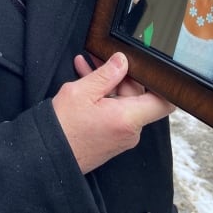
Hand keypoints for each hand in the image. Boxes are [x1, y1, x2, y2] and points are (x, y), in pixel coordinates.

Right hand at [51, 52, 174, 174]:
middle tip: (102, 58)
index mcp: (128, 118)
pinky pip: (115, 113)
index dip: (163, 84)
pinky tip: (86, 80)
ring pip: (123, 103)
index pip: (164, 103)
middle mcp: (131, 131)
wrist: (48, 155)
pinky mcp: (112, 139)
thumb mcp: (82, 92)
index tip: (151, 68)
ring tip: (87, 65)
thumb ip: (106, 74)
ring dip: (108, 83)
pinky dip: (104, 97)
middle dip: (122, 75)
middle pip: (139, 97)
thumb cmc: (63, 127)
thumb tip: (123, 60)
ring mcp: (122, 137)